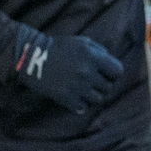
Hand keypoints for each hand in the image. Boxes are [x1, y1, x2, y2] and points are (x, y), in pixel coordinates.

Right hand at [0, 28, 123, 113]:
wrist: (32, 57)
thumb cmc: (59, 47)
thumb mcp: (82, 42)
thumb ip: (101, 52)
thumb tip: (113, 68)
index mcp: (93, 56)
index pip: (117, 71)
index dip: (112, 73)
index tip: (105, 74)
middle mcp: (87, 72)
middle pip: (108, 87)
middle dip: (101, 85)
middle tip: (89, 81)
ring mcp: (77, 86)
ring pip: (98, 99)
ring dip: (91, 95)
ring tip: (82, 89)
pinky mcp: (66, 97)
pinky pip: (83, 108)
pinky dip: (80, 104)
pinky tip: (73, 96)